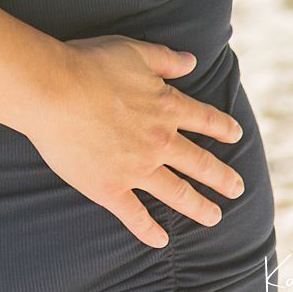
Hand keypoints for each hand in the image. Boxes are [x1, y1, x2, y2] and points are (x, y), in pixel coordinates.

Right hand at [26, 35, 245, 246]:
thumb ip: (165, 58)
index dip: (223, 127)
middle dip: (222, 178)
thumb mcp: (133, 50)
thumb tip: (193, 61)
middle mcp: (159, 141)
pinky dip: (149, 232)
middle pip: (199, 163)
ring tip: (214, 217)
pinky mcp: (110, 188)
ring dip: (199, 208)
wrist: (54, 90)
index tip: (236, 136)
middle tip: (238, 189)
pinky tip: (161, 241)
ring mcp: (136, 169)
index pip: (204, 119)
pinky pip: (135, 216)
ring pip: (177, 193)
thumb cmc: (90, 63)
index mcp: (166, 106)